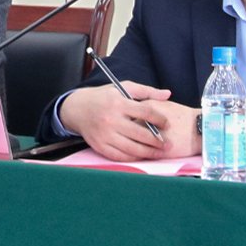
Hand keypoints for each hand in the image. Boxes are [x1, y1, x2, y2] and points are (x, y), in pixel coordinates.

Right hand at [58, 83, 199, 160]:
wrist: (76, 109)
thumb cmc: (104, 97)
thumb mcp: (123, 87)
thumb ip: (146, 91)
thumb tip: (168, 94)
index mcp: (118, 103)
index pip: (146, 113)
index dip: (160, 119)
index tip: (167, 124)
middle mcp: (110, 119)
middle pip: (141, 134)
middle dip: (158, 141)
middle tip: (168, 144)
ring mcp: (104, 134)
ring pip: (132, 148)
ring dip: (149, 153)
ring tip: (160, 152)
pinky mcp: (99, 145)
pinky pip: (120, 156)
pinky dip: (133, 157)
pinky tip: (142, 155)